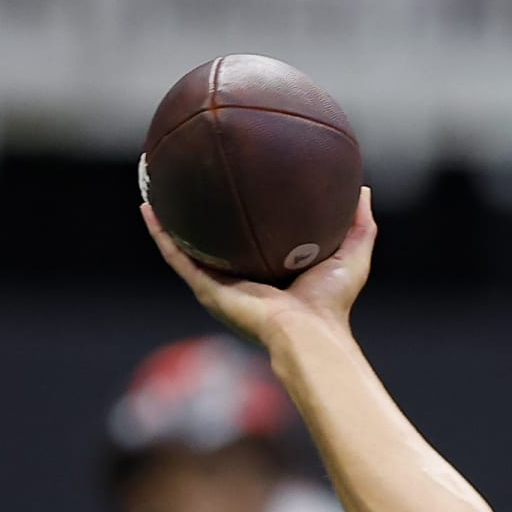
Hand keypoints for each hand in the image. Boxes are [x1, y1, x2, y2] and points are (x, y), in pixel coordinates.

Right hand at [141, 187, 376, 350]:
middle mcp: (242, 277)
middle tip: (191, 179)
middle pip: (216, 239)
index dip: (245, 212)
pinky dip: (161, 233)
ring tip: (155, 186)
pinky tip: (147, 207)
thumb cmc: (332, 302)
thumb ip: (360, 224)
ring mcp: (221, 283)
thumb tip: (364, 188)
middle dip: (203, 213)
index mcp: (272, 270)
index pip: (254, 236)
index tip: (238, 182)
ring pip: (187, 246)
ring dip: (170, 219)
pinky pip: (176, 257)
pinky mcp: (207, 289)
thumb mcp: (352, 254)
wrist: (308, 332)